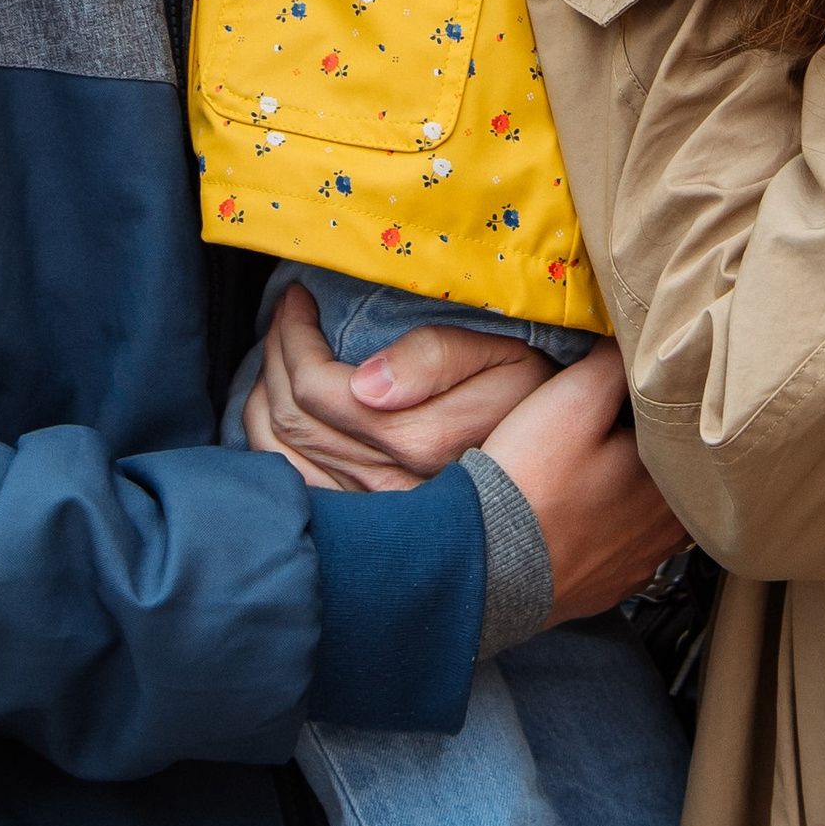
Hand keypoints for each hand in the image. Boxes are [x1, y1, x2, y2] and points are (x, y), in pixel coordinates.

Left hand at [243, 285, 553, 490]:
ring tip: (278, 353)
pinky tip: (276, 408)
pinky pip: (295, 490)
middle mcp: (389, 486)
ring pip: (283, 457)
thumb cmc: (534, 399)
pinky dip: (269, 445)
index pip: (319, 389)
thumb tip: (364, 382)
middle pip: (293, 419)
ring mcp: (375, 513)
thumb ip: (438, 359)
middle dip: (276, 355)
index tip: (300, 297)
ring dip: (265, 395)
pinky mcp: (369, 528)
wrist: (559, 477)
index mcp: (419, 442)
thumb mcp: (505, 359)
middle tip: (286, 315)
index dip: (295, 337)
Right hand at [483, 341, 686, 625]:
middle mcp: (666, 529)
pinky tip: (595, 518)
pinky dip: (618, 533)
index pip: (683, 432)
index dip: (663, 408)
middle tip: (627, 427)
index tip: (640, 395)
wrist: (489, 563)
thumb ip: (616, 366)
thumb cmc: (534, 479)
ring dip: (642, 495)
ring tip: (611, 470)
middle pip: (676, 478)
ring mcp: (639, 564)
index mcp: (668, 478)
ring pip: (659, 519)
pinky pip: (628, 552)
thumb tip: (640, 344)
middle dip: (657, 452)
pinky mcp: (610, 586)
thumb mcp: (574, 398)